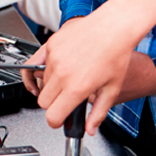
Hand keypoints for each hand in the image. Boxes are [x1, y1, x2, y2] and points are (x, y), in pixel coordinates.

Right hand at [19, 0, 147, 134]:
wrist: (113, 27)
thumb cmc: (116, 54)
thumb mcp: (111, 89)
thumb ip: (98, 113)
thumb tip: (90, 129)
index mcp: (77, 87)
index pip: (52, 115)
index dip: (55, 121)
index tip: (59, 120)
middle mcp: (62, 73)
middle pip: (43, 102)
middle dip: (53, 104)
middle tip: (66, 99)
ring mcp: (54, 57)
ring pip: (41, 82)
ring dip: (51, 85)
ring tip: (70, 77)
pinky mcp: (50, 45)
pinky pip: (40, 63)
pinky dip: (48, 68)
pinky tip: (59, 67)